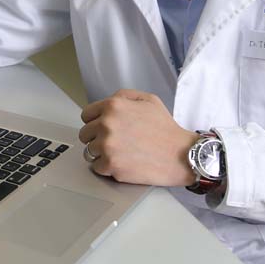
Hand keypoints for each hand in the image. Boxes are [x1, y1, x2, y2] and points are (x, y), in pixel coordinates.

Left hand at [78, 89, 197, 185]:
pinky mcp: (111, 165)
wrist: (179, 155)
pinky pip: (96, 167)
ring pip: (89, 151)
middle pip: (85, 134)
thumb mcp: (148, 100)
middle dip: (96, 137)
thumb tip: (109, 101)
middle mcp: (107, 124)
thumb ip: (124, 96)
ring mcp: (107, 146)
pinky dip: (107, 167)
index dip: (95, 122)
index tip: (102, 128)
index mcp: (113, 106)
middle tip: (114, 142)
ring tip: (120, 153)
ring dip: (101, 153)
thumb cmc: (166, 129)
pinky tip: (122, 163)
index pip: (86, 115)